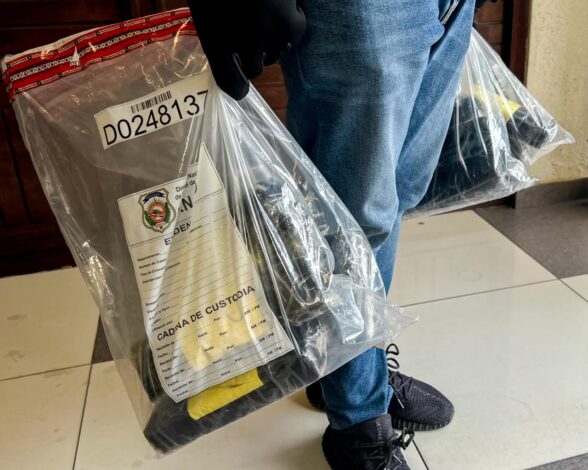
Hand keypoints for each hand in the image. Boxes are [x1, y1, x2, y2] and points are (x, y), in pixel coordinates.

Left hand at [188, 0, 306, 99]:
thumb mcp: (205, 9)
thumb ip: (217, 31)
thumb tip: (230, 50)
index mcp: (215, 41)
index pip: (229, 81)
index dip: (236, 88)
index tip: (240, 90)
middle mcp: (242, 45)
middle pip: (254, 70)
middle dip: (253, 59)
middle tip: (252, 42)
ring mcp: (267, 37)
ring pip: (275, 55)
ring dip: (271, 43)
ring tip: (264, 20)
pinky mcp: (291, 26)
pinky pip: (294, 36)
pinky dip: (291, 25)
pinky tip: (283, 8)